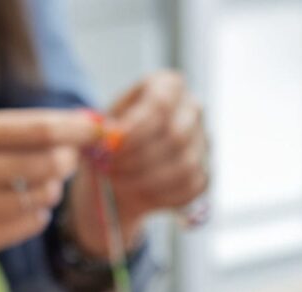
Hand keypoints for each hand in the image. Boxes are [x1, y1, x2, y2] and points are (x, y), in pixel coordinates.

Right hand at [0, 109, 96, 254]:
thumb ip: (14, 131)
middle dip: (67, 159)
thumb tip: (80, 127)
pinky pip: (30, 224)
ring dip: (53, 188)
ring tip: (45, 181)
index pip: (33, 129)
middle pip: (44, 164)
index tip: (98, 128)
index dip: (73, 128)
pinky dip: (39, 213)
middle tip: (70, 157)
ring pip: (41, 198)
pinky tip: (30, 204)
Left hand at [68, 71, 207, 256]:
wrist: (123, 168)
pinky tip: (138, 193)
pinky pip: (188, 189)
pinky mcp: (203, 176)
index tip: (111, 146)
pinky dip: (160, 196)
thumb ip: (98, 128)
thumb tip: (108, 137)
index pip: (161, 104)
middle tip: (111, 168)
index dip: (136, 130)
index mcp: (169, 85)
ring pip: (184, 167)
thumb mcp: (98, 126)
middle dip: (139, 158)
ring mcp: (203, 144)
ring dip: (146, 180)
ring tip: (118, 182)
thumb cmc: (111, 140)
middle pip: (176, 136)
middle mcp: (192, 110)